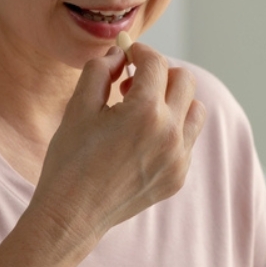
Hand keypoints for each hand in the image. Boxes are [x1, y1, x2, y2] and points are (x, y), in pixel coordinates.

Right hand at [31, 42, 206, 245]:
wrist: (72, 214)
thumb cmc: (70, 159)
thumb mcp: (78, 107)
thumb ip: (100, 70)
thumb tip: (119, 55)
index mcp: (144, 111)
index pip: (155, 63)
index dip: (140, 52)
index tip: (128, 54)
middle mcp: (170, 133)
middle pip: (184, 80)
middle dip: (160, 73)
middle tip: (132, 83)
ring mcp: (178, 158)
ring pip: (195, 109)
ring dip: (173, 100)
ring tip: (141, 110)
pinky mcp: (178, 177)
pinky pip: (187, 139)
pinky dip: (171, 130)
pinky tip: (141, 140)